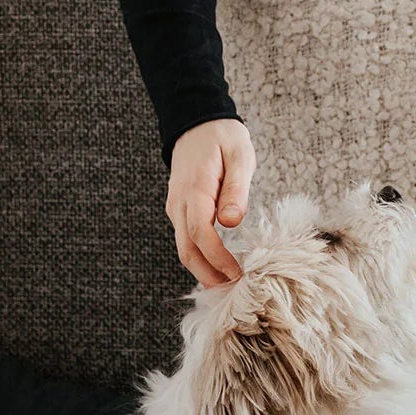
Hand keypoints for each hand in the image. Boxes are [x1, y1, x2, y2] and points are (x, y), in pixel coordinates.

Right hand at [167, 118, 255, 288]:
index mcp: (194, 190)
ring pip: (184, 248)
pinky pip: (186, 239)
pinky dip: (200, 257)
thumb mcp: (239, 155)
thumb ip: (236, 188)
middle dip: (208, 275)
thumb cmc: (222, 137)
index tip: (238, 273)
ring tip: (229, 285)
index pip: (201, 233)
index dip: (218, 258)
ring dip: (203, 270)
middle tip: (233, 293)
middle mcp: (179, 203)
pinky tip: (218, 267)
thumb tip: (231, 221)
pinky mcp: (180, 210)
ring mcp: (176, 208)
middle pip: (186, 250)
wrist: (196, 121)